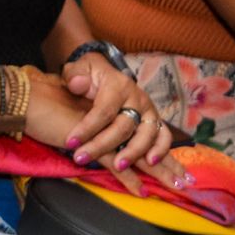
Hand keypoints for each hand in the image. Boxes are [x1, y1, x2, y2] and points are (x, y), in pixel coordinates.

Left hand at [24, 65, 181, 194]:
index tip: (70, 142)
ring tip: (118, 166)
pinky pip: (164, 136)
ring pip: (146, 134)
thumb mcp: (77, 69)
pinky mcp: (155, 121)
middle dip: (101, 145)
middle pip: (123, 126)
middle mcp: (137, 98)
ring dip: (133, 152)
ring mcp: (149, 110)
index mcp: (117, 85)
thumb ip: (74, 75)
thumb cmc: (89, 75)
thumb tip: (77, 84)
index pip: (103, 110)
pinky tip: (150, 162)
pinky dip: (160, 150)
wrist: (105, 73)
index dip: (86, 128)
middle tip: (82, 158)